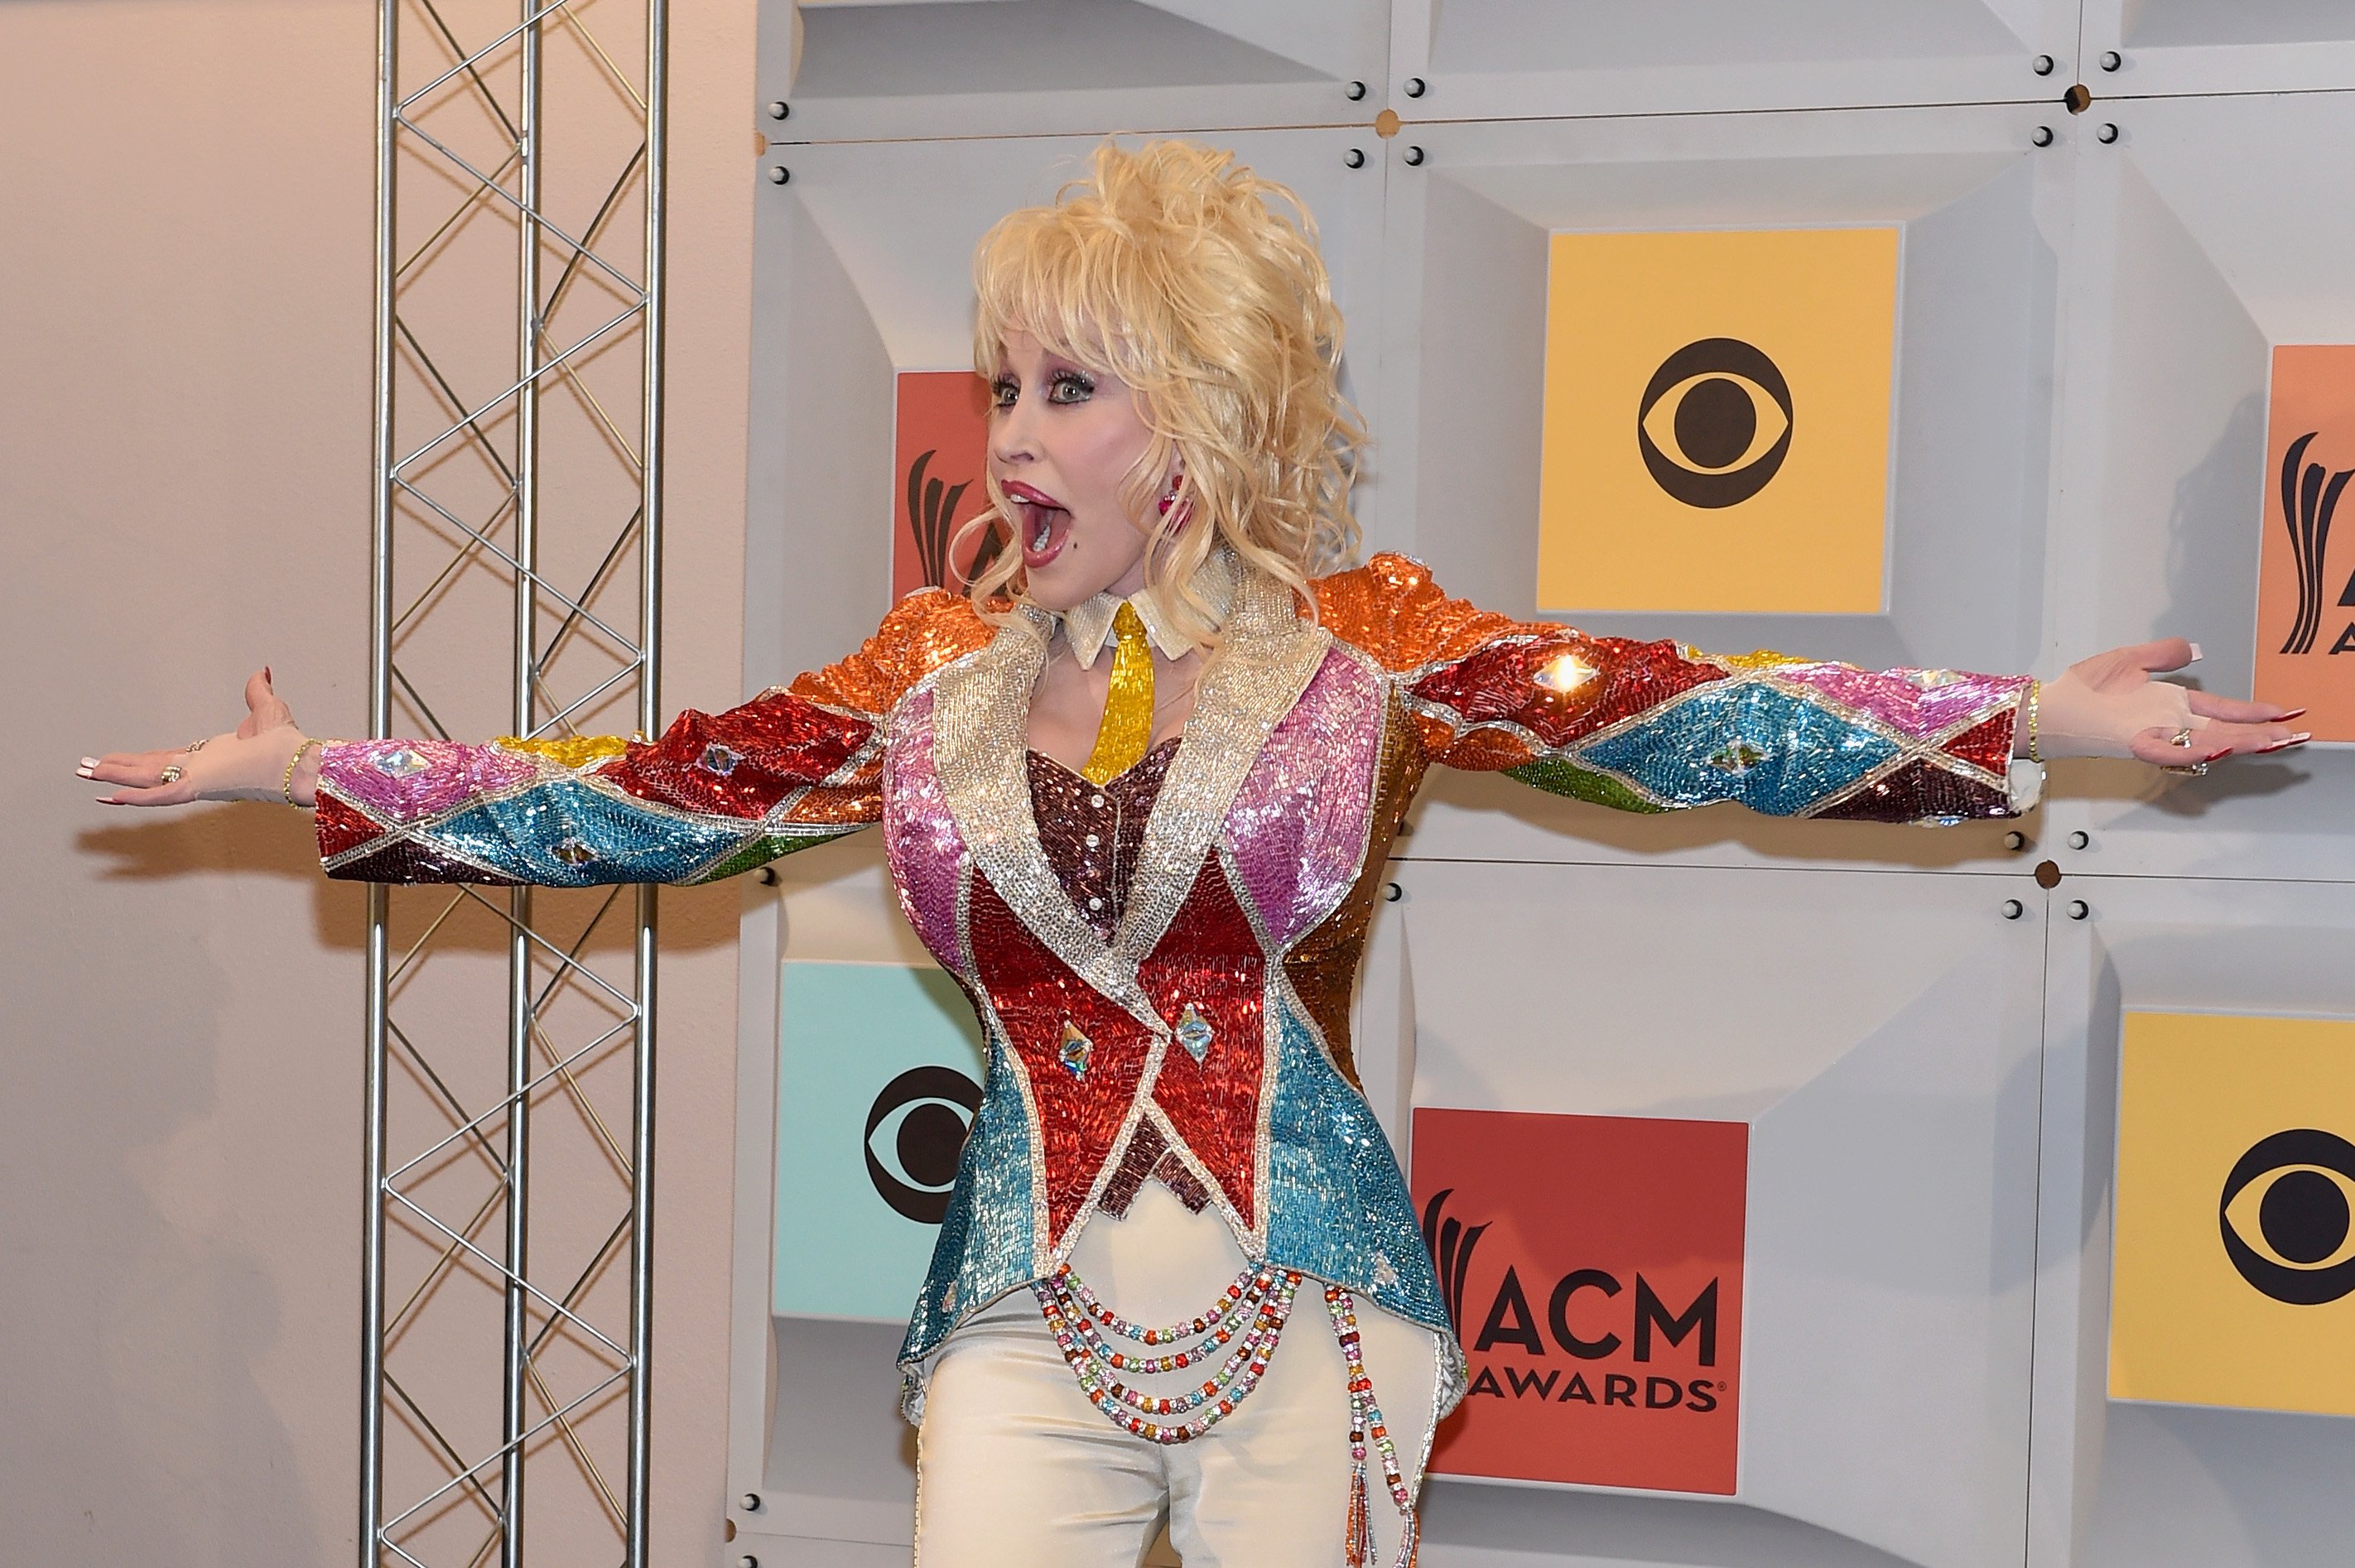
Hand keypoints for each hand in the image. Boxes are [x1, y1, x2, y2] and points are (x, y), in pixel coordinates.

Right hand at [79, 669, 318, 805]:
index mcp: (211, 757)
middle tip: (85, 768)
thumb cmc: (289, 744)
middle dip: (117, 769)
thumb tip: (262, 671)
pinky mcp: (201, 786)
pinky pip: (162, 795)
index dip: (140, 760)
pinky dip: (137, 797)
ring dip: (115, 777)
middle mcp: (199, 770)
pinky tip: (111, 798)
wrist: (301, 763)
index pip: (167, 759)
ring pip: (147, 780)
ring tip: (85, 775)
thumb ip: (257, 691)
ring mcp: (198, 779)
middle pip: (148, 770)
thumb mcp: (268, 710)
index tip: (117, 760)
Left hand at [2038, 640, 2308, 764]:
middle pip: (2226, 729)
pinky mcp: (2134, 743)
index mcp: (2171, 703)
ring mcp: (2155, 734)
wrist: (2051, 706)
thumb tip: (2198, 649)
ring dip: (2241, 743)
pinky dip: (2192, 751)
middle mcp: (2169, 722)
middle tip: (2299, 735)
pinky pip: (2168, 751)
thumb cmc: (2084, 688)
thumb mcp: (2130, 659)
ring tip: (2273, 741)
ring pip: (2207, 742)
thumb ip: (2164, 654)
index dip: (2255, 711)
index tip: (2287, 712)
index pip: (2223, 709)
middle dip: (2263, 733)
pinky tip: (2216, 749)